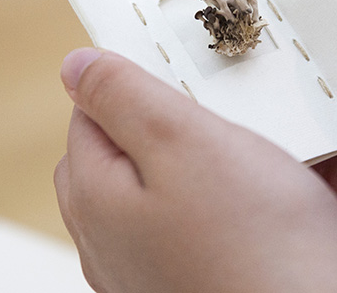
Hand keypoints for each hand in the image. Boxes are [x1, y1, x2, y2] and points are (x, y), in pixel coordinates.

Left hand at [54, 49, 336, 292]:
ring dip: (181, 169)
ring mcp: (141, 274)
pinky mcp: (180, 287)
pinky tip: (240, 215)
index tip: (179, 78)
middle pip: (113, 156)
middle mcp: (106, 244)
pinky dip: (201, 209)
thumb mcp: (184, 140)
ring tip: (234, 166)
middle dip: (152, 128)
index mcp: (94, 197)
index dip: (132, 85)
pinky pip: (177, 229)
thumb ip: (124, 97)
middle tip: (209, 120)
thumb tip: (77, 67)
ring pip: (147, 194)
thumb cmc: (260, 246)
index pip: (88, 114)